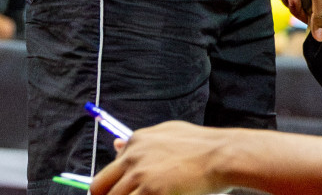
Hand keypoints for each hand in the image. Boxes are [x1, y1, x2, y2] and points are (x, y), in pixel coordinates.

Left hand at [91, 120, 229, 194]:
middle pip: (99, 188)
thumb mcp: (167, 133)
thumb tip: (116, 144)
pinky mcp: (152, 192)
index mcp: (135, 142)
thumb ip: (140, 141)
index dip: (109, 191)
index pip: (105, 173)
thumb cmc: (201, 145)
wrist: (222, 155)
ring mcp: (141, 176)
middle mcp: (133, 157)